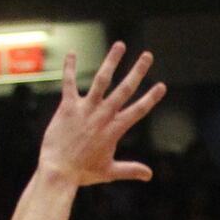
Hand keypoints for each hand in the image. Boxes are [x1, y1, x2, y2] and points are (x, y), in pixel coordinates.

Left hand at [38, 42, 165, 185]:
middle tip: (148, 56)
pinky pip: (69, 83)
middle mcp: (103, 115)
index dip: (152, 97)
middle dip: (138, 71)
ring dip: (112, 61)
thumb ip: (130, 170)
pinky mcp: (68, 107)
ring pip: (102, 80)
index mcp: (116, 129)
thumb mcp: (110, 171)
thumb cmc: (83, 173)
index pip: (139, 109)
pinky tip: (72, 54)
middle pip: (125, 89)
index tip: (161, 86)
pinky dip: (70, 68)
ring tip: (120, 45)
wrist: (58, 171)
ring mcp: (86, 109)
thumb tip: (149, 175)